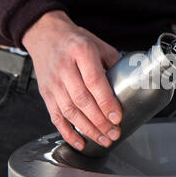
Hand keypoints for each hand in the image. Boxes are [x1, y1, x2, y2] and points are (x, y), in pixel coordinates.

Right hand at [22, 10, 122, 149]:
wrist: (44, 34)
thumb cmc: (74, 40)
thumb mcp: (98, 44)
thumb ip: (114, 62)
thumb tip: (131, 82)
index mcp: (81, 52)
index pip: (95, 82)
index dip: (107, 103)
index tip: (117, 117)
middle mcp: (65, 68)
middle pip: (82, 100)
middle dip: (100, 121)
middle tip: (114, 133)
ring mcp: (53, 82)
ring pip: (70, 111)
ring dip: (88, 130)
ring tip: (104, 140)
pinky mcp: (45, 93)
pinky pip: (55, 116)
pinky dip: (67, 132)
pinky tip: (80, 143)